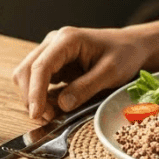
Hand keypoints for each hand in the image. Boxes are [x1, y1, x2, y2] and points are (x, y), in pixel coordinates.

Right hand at [12, 25, 152, 123]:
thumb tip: (62, 105)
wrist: (132, 47)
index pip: (41, 66)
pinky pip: (37, 81)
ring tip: (52, 114)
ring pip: (27, 76)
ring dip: (34, 98)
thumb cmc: (124, 54)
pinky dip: (41, 97)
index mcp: (67, 39)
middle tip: (48, 118)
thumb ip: (86, 87)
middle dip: (31, 97)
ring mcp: (51, 52)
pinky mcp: (54, 64)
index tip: (37, 114)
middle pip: (26, 70)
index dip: (35, 92)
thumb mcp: (111, 72)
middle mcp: (54, 43)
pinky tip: (54, 108)